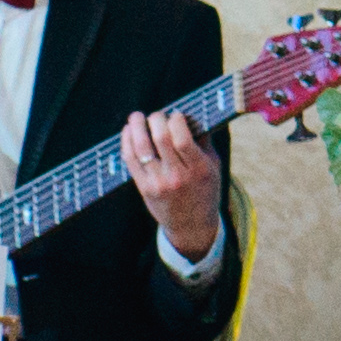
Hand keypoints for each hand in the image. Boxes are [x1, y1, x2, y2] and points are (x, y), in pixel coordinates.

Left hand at [122, 111, 224, 258]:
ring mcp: (158, 183)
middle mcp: (177, 176)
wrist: (191, 226)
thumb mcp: (213, 167)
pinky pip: (130, 160)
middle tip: (157, 115)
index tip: (176, 115)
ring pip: (141, 148)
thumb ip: (203, 142)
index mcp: (198, 169)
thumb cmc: (204, 190)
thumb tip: (190, 115)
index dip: (176, 120)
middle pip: (160, 139)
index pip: (182, 139)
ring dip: (136, 127)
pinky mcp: (144, 188)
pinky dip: (126, 142)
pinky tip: (128, 131)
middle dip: (156, 119)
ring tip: (137, 117)